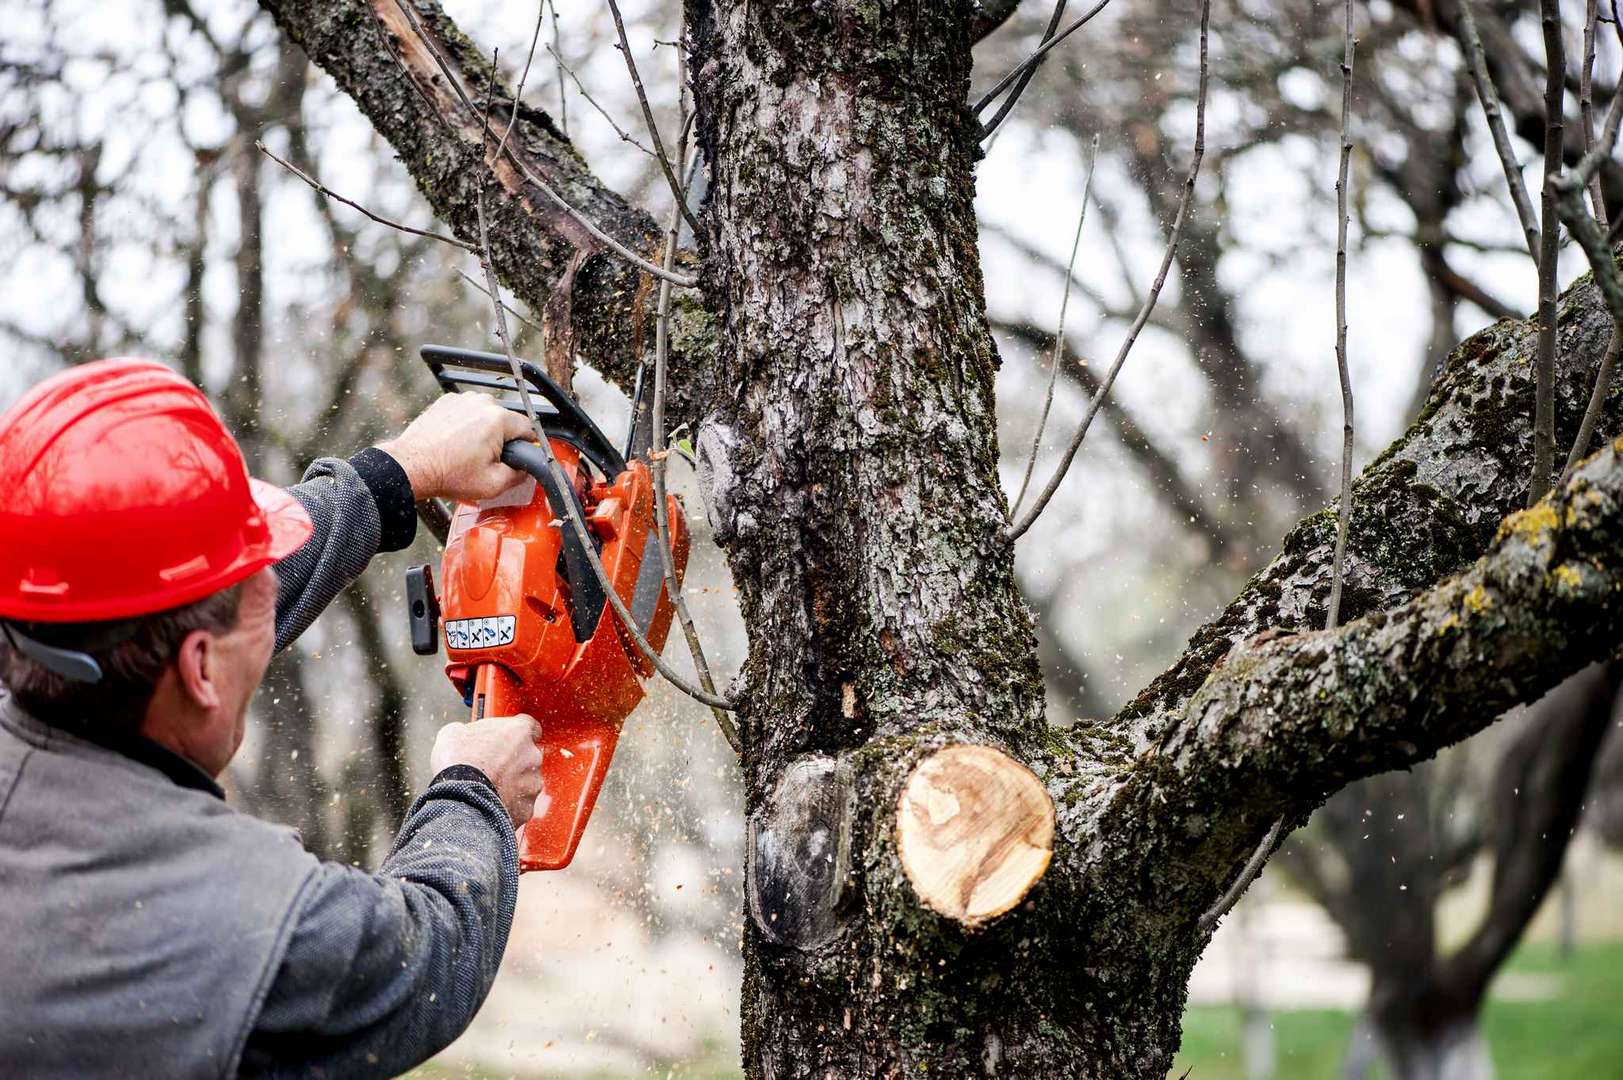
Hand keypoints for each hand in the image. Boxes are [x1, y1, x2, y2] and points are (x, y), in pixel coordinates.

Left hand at [377, 392, 533, 502]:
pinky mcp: (447, 401)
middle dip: (502, 439)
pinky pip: (467, 411)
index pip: (528, 427)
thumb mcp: (493, 485)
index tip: (517, 456)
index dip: (526, 445)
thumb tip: (526, 470)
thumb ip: (519, 476)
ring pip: (486, 415)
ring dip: (484, 430)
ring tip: (468, 451)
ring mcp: (462, 399)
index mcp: (498, 419)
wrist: (412, 467)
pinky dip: (465, 424)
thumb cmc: (447, 474)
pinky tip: (456, 442)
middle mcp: (481, 402)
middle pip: (506, 420)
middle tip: (486, 460)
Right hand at [430, 714, 543, 827]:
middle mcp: (533, 756)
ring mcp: (533, 783)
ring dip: (512, 784)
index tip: (504, 740)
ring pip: (526, 782)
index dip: (514, 735)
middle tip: (490, 767)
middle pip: (528, 756)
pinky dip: (509, 804)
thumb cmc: (458, 762)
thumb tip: (462, 733)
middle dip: (512, 761)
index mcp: (519, 731)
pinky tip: (490, 803)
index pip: (529, 727)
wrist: (460, 799)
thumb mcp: (454, 732)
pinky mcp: (527, 807)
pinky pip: (521, 804)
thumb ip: (468, 729)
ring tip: (488, 788)